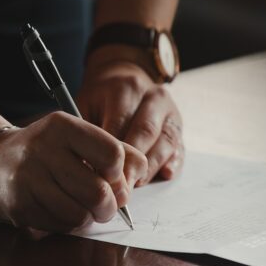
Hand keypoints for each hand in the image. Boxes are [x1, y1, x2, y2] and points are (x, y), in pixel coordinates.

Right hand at [0, 112, 147, 231]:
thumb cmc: (46, 152)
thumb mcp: (77, 138)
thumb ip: (116, 151)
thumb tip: (136, 178)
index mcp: (62, 126)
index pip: (112, 154)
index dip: (120, 174)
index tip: (113, 178)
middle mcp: (43, 149)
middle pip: (99, 192)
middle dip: (109, 206)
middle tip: (105, 205)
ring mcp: (28, 179)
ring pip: (80, 215)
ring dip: (88, 218)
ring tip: (82, 208)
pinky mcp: (19, 205)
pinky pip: (60, 226)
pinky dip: (68, 225)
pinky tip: (60, 211)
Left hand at [77, 58, 184, 184]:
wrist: (125, 78)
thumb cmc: (101, 98)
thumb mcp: (86, 104)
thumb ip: (87, 130)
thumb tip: (85, 165)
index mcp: (127, 88)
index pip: (120, 123)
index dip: (111, 152)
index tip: (100, 175)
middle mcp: (153, 97)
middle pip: (145, 133)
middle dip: (132, 164)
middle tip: (119, 188)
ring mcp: (170, 111)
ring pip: (165, 142)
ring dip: (151, 168)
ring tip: (135, 186)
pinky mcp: (178, 126)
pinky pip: (179, 147)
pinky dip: (173, 163)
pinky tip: (164, 175)